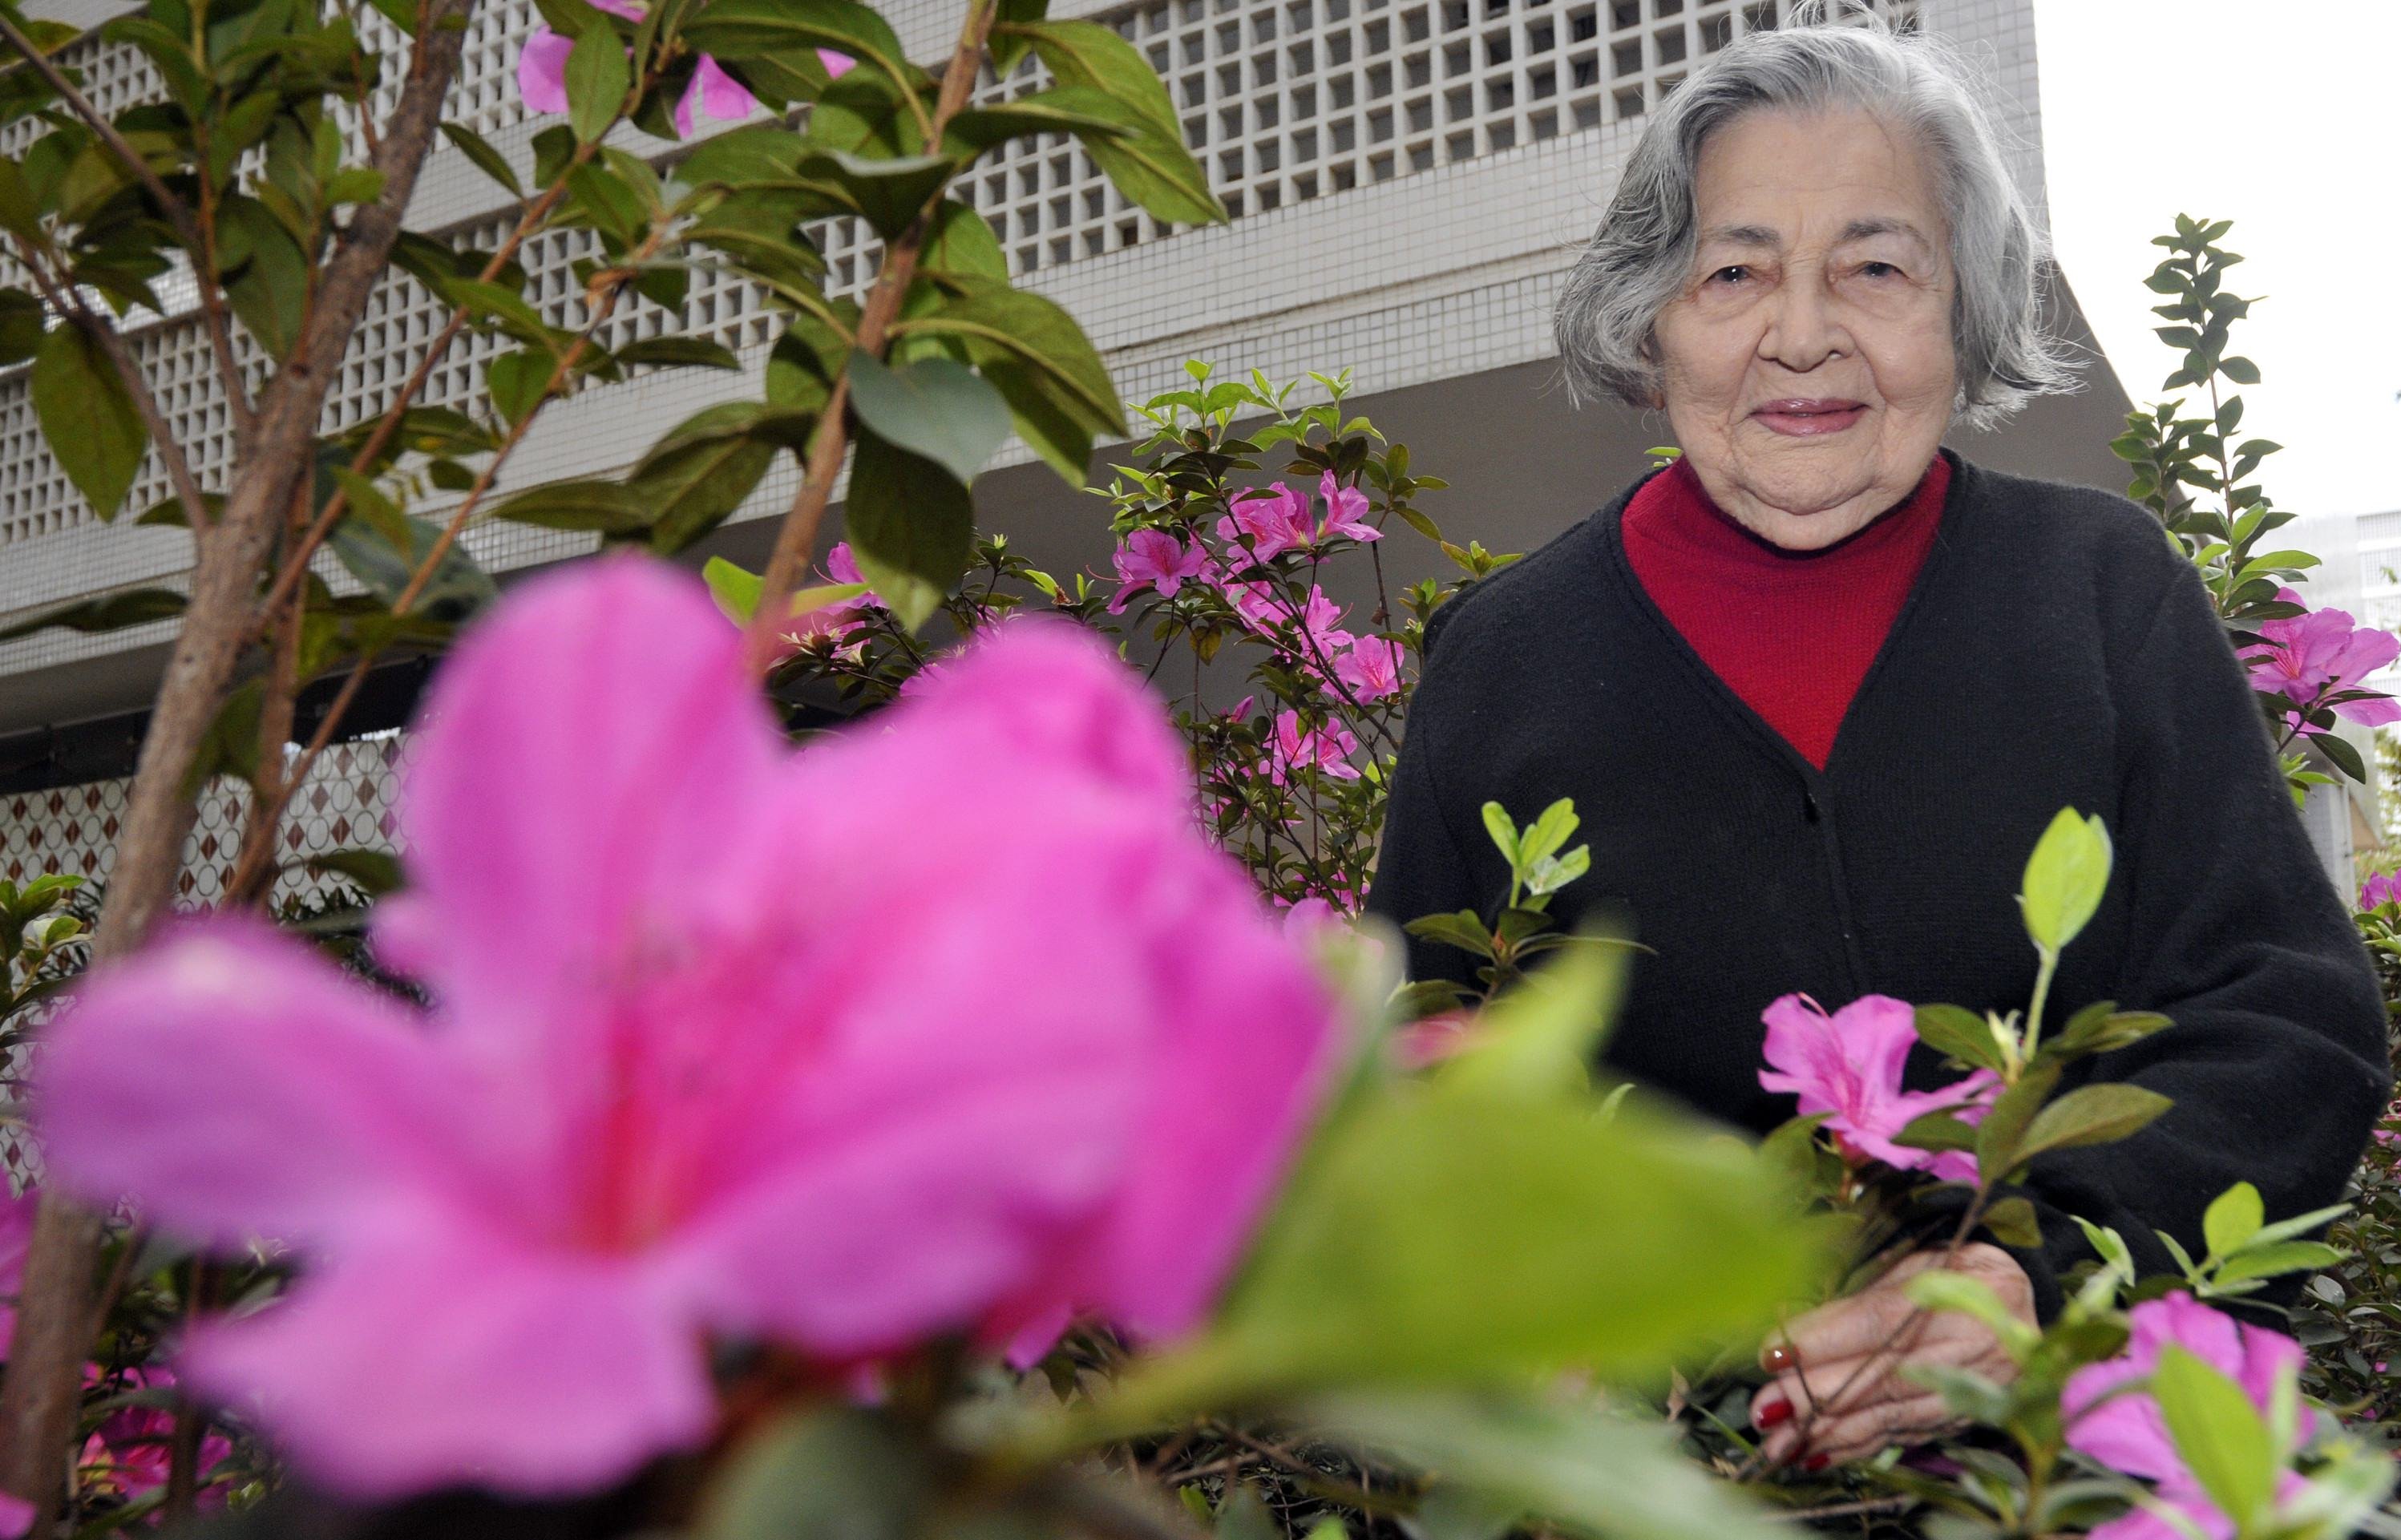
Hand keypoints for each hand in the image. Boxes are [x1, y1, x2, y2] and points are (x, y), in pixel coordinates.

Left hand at [1749, 1243, 2034, 1469]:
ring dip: (1831, 1432)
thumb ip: (1863, 1295)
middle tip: (1766, 1407)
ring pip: (1894, 1414)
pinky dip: (1860, 1446)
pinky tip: (1818, 1453)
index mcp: (1971, 1289)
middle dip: (1818, 1395)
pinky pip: (1907, 1434)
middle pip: (1885, 1376)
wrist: (2024, 1302)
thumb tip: (1794, 1332)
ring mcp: (1980, 1389)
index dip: (1824, 1339)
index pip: (1882, 1321)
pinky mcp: (1969, 1417)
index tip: (1773, 1353)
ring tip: (1780, 1442)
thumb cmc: (1956, 1269)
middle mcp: (1980, 1346)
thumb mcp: (1916, 1261)